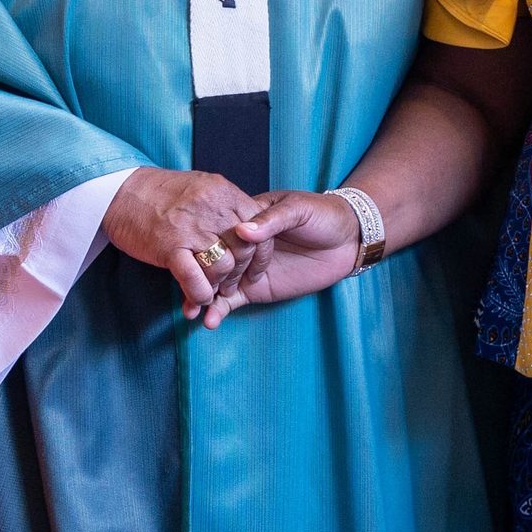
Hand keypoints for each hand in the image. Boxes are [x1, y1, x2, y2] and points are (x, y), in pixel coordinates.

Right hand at [103, 167, 270, 318]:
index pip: (260, 228)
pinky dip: (199, 295)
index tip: (253, 269)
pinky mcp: (169, 246)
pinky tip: (194, 299)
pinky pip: (196, 280)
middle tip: (228, 285)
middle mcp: (212, 208)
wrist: (118, 191)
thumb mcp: (200, 189)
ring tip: (208, 291)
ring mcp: (191, 227)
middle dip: (239, 274)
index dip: (260, 254)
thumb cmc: (157, 193)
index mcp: (223, 192)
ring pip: (223, 267)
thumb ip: (224, 208)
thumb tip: (246, 232)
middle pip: (244, 250)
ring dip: (217, 286)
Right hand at [194, 190, 362, 327]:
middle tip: (183, 288)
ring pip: (217, 283)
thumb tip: (242, 231)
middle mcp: (241, 245)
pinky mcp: (256, 289)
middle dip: (196, 275)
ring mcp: (246, 269)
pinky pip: (232, 301)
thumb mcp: (298, 210)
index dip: (205, 244)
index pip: (220, 232)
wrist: (348, 238)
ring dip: (201, 297)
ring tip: (189, 311)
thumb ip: (270, 221)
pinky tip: (208, 321)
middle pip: (212, 260)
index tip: (189, 255)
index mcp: (247, 218)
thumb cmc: (322, 215)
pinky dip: (219, 311)